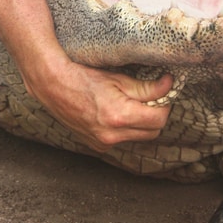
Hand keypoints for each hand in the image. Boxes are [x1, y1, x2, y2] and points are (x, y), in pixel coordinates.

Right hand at [24, 58, 173, 152]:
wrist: (53, 86)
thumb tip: (169, 85)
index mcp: (119, 117)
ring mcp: (103, 143)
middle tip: (149, 97)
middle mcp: (112, 135)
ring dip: (141, 123)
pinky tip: (116, 112)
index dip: (165, 104)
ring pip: (138, 137)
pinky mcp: (97, 145)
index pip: (159, 119)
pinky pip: (122, 140)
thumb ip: (147, 87)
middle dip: (155, 115)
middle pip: (152, 132)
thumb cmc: (84, 77)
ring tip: (131, 104)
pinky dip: (126, 129)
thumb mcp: (118, 79)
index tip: (162, 91)